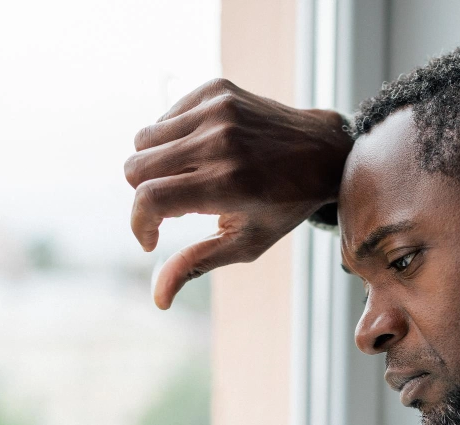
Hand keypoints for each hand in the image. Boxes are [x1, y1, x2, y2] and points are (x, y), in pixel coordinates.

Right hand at [124, 78, 352, 308]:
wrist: (324, 152)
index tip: (151, 239)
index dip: (139, 224)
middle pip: (136, 168)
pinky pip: (165, 117)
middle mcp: (219, 141)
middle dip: (143, 194)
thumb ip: (197, 264)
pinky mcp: (217, 89)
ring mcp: (217, 110)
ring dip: (154, 165)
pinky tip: (200, 153)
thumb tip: (158, 299)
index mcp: (227, 184)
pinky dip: (171, 138)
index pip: (149, 199)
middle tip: (173, 207)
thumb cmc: (284, 207)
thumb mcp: (246, 243)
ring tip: (188, 178)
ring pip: (143, 139)